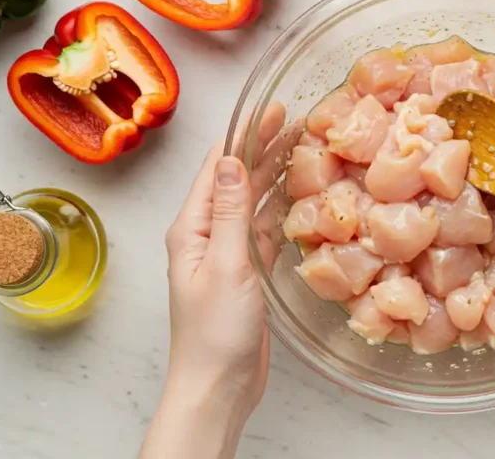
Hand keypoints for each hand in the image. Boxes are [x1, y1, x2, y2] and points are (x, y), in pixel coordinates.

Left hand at [142, 103, 292, 458]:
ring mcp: (227, 252)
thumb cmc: (214, 333)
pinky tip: (300, 195)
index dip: (245, 135)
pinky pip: (265, 229)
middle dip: (263, 147)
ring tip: (302, 147)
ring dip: (275, 175)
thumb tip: (233, 159)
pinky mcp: (248, 271)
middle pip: (237, 179)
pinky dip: (282, 209)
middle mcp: (207, 233)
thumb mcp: (225, 265)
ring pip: (253, 202)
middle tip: (297, 119)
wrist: (218, 385)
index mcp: (192, 227)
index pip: (218, 167)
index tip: (272, 109)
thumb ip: (230, 212)